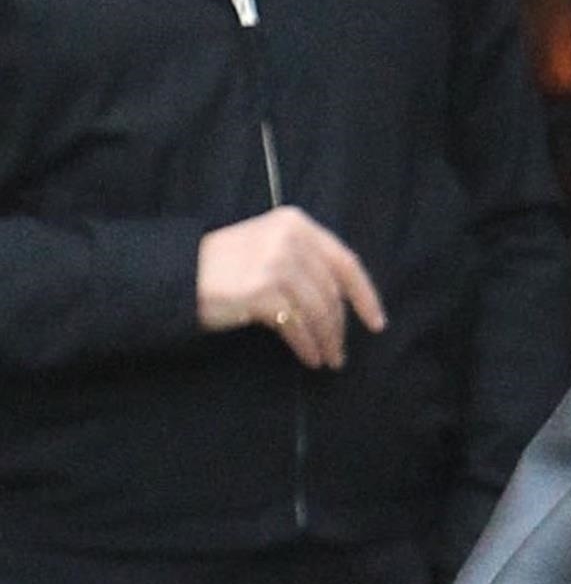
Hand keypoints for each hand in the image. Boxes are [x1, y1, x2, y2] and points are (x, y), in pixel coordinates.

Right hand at [196, 208, 386, 372]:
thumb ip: (306, 262)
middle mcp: (289, 238)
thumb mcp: (270, 248)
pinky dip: (307, 346)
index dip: (365, 296)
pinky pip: (297, 326)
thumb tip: (344, 304)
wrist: (179, 273)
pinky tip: (309, 358)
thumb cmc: (227, 268)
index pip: (345, 263)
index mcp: (296, 224)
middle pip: (332, 293)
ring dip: (326, 342)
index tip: (377, 323)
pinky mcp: (261, 290)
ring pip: (318, 312)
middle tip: (339, 353)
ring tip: (327, 360)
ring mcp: (275, 262)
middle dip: (339, 328)